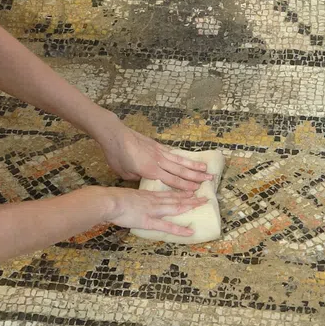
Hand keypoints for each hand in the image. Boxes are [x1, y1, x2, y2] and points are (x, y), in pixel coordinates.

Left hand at [97, 123, 212, 191]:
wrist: (115, 135)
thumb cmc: (117, 156)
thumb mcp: (124, 173)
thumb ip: (136, 178)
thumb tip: (143, 179)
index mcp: (150, 171)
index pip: (172, 180)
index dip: (185, 186)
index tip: (196, 190)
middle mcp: (158, 161)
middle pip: (181, 170)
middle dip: (196, 176)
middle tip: (210, 179)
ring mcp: (159, 152)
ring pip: (180, 160)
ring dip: (194, 165)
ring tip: (206, 168)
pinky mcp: (157, 145)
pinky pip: (172, 153)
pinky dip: (182, 156)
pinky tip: (188, 159)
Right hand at [100, 187, 205, 236]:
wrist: (109, 201)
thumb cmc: (113, 199)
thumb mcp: (127, 195)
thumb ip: (135, 198)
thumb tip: (135, 200)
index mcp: (149, 195)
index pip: (169, 193)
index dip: (182, 192)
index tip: (192, 191)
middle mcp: (155, 201)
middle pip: (177, 198)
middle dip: (192, 198)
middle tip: (205, 196)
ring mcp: (154, 210)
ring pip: (176, 207)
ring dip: (191, 206)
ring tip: (203, 205)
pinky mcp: (149, 221)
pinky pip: (167, 226)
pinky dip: (179, 229)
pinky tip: (189, 231)